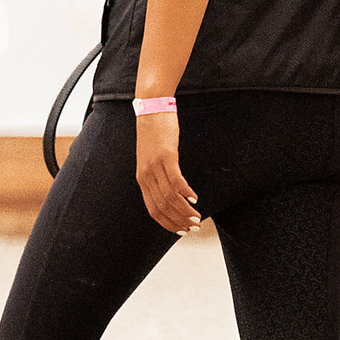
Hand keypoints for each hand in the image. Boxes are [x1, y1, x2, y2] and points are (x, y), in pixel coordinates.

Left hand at [134, 109, 200, 232]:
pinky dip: (185, 192)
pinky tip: (195, 198)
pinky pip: (175, 180)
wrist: (151, 108)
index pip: (153, 210)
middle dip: (178, 221)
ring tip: (198, 217)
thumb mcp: (153, 157)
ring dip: (184, 211)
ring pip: (170, 197)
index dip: (168, 223)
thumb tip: (171, 188)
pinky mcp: (166, 156)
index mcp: (142, 179)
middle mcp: (146, 176)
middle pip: (162, 207)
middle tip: (195, 227)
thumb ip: (158, 173)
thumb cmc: (155, 132)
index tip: (182, 231)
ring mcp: (155, 166)